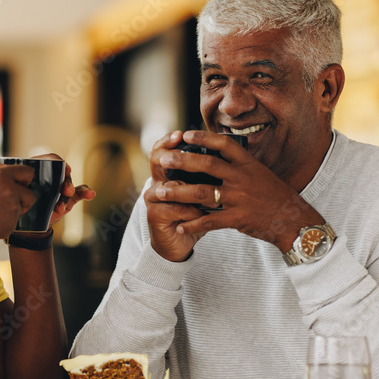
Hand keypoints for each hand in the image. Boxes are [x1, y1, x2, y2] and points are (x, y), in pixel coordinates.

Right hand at [0, 159, 35, 245]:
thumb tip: (3, 165)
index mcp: (1, 176)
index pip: (28, 172)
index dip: (23, 177)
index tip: (18, 181)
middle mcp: (10, 192)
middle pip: (30, 193)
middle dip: (22, 195)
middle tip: (5, 198)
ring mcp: (12, 210)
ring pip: (22, 208)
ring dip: (14, 208)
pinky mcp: (11, 225)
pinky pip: (14, 220)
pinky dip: (6, 220)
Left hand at [29, 153, 95, 227]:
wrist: (33, 225)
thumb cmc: (25, 206)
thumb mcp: (24, 197)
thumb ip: (26, 191)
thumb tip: (22, 187)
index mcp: (39, 171)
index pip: (50, 160)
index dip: (58, 162)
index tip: (64, 169)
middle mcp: (52, 177)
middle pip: (62, 173)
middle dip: (66, 182)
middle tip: (67, 191)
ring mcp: (62, 187)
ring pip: (70, 186)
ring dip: (70, 194)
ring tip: (60, 208)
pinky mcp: (71, 197)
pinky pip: (80, 192)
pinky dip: (86, 192)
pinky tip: (90, 194)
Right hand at [145, 131, 209, 260]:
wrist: (178, 244)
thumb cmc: (193, 216)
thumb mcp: (200, 193)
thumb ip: (205, 176)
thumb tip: (225, 154)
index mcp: (167, 174)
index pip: (162, 149)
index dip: (168, 140)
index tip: (182, 134)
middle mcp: (156, 182)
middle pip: (157, 160)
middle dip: (174, 155)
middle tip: (186, 152)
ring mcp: (153, 199)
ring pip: (169, 186)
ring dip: (189, 189)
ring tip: (208, 191)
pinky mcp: (154, 215)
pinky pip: (173, 208)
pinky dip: (191, 211)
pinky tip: (203, 213)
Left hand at [149, 130, 324, 253]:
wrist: (294, 221)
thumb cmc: (275, 196)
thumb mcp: (261, 174)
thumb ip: (240, 166)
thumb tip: (218, 154)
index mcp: (248, 164)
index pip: (224, 144)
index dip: (204, 137)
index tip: (186, 134)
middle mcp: (242, 178)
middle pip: (207, 164)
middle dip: (182, 161)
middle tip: (163, 160)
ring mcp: (240, 198)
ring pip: (202, 192)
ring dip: (178, 193)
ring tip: (160, 192)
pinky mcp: (238, 218)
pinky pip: (210, 221)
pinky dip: (192, 224)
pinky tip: (179, 225)